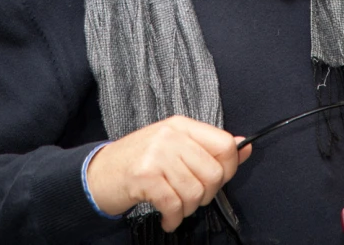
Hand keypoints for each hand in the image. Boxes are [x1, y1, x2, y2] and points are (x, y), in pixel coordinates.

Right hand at [86, 115, 251, 231]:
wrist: (98, 173)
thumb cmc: (140, 162)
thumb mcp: (176, 146)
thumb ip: (209, 147)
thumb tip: (245, 146)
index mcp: (183, 125)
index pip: (224, 144)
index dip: (228, 168)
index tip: (217, 180)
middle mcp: (171, 135)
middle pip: (213, 172)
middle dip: (206, 195)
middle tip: (190, 198)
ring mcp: (157, 153)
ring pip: (194, 191)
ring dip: (187, 209)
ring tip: (175, 207)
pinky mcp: (144, 175)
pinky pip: (174, 204)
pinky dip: (173, 218)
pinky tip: (166, 218)